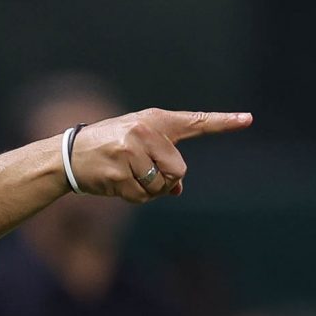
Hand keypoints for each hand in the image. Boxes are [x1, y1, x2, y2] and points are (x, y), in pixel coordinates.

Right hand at [70, 108, 252, 202]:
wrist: (68, 155)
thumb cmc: (107, 147)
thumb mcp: (136, 145)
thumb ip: (162, 160)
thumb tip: (176, 189)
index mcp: (153, 120)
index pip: (194, 122)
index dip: (223, 122)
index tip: (248, 119)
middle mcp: (144, 131)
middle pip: (179, 169)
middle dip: (165, 179)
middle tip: (141, 171)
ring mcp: (130, 151)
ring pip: (161, 185)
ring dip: (148, 190)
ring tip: (126, 176)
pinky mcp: (119, 172)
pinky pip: (142, 196)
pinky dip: (133, 197)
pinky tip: (116, 184)